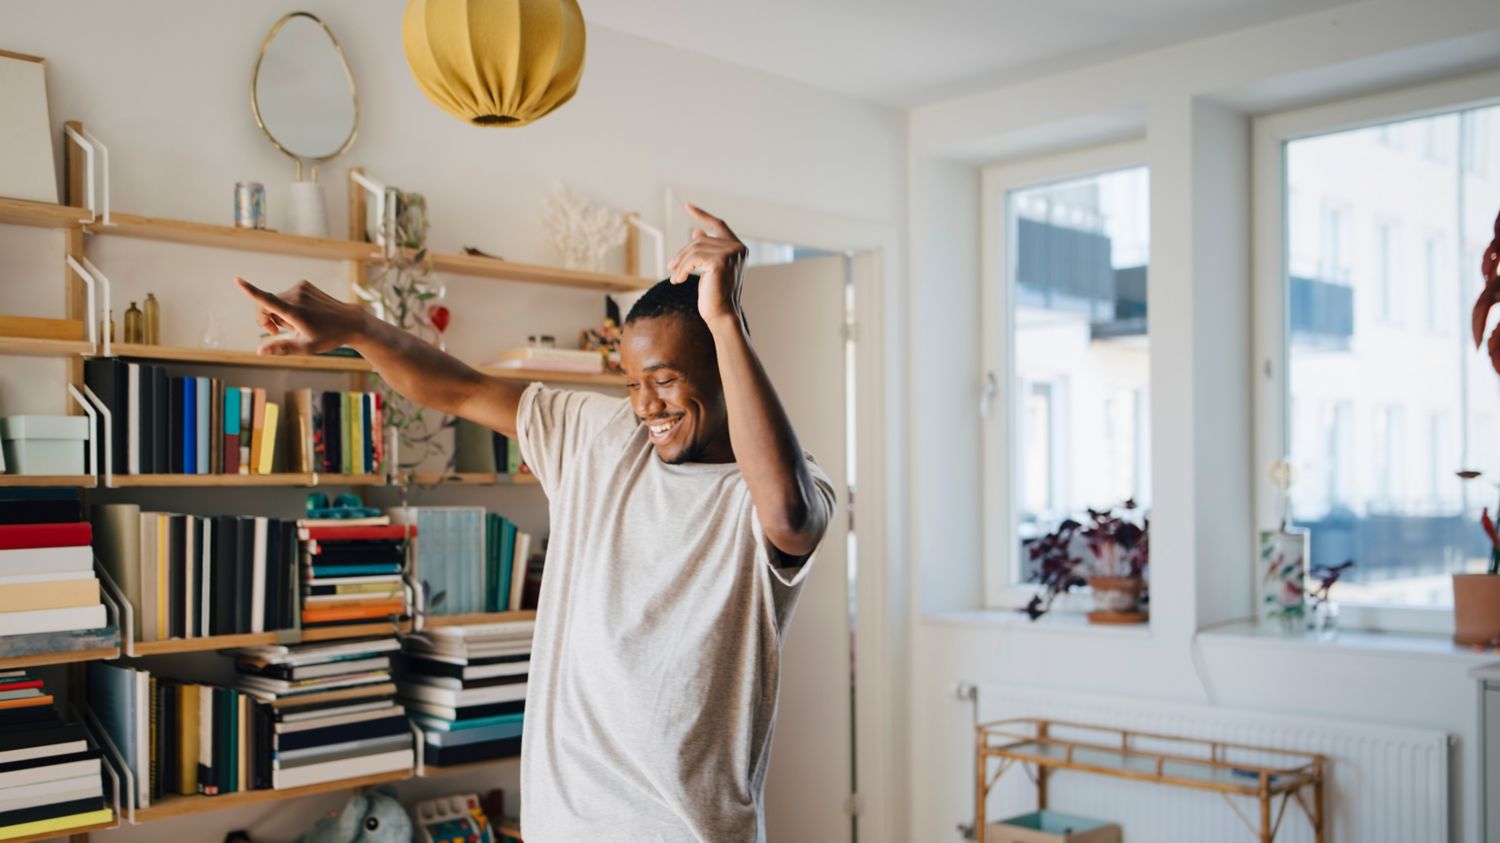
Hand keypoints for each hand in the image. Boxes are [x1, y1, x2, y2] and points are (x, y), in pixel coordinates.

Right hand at [234, 277, 370, 355]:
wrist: (350, 321)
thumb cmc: (329, 337)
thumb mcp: (306, 347)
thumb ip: (282, 348)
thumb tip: (259, 351)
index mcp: (294, 311)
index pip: (267, 300)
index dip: (250, 291)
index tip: (237, 280)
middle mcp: (296, 295)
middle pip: (266, 305)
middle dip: (268, 319)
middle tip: (281, 332)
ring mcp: (301, 288)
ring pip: (276, 301)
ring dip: (280, 313)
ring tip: (298, 323)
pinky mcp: (304, 284)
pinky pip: (286, 296)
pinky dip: (288, 306)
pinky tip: (304, 314)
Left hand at [667, 204, 746, 328]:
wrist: (722, 316)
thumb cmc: (716, 295)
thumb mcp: (709, 269)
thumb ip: (706, 250)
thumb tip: (696, 232)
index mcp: (740, 248)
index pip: (719, 225)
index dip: (703, 215)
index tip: (688, 206)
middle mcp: (738, 248)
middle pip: (700, 240)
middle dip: (683, 253)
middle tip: (670, 267)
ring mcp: (731, 254)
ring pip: (694, 249)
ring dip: (680, 264)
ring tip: (674, 276)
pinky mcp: (720, 262)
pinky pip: (692, 259)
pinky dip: (681, 269)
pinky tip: (677, 280)